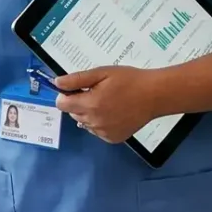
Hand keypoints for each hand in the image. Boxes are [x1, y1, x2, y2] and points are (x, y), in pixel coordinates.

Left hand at [51, 66, 171, 145]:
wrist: (155, 95)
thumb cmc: (129, 80)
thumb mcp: (102, 73)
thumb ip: (77, 79)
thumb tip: (56, 83)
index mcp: (90, 104)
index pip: (61, 104)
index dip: (66, 95)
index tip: (77, 89)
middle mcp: (94, 122)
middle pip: (72, 113)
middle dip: (79, 103)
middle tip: (97, 93)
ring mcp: (103, 132)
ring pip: (84, 123)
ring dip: (89, 114)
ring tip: (107, 103)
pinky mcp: (112, 138)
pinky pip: (97, 131)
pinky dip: (100, 123)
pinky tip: (114, 113)